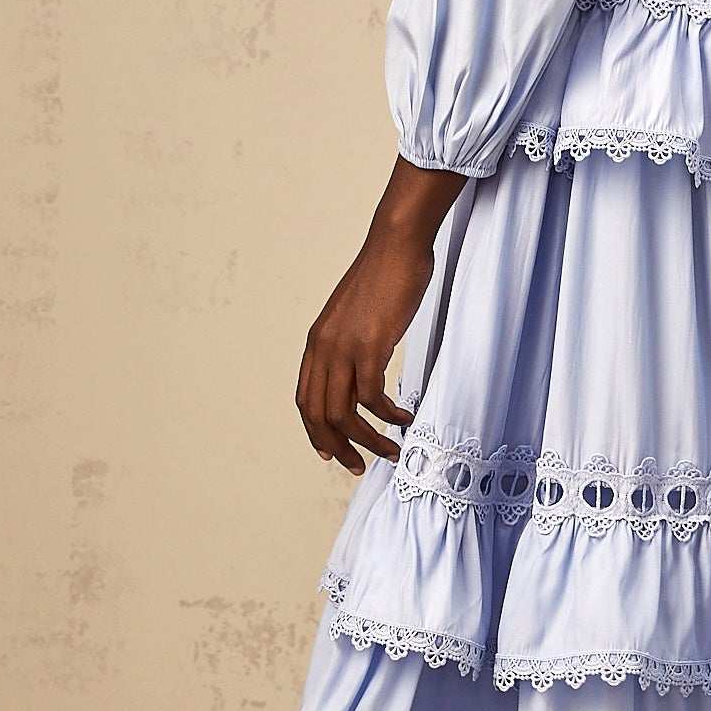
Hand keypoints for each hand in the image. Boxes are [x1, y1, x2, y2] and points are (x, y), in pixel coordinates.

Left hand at [296, 162, 464, 472]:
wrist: (396, 246)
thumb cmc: (384, 275)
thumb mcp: (356, 316)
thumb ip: (351, 344)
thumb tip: (362, 370)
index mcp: (316, 343)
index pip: (305, 401)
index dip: (316, 432)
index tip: (332, 452)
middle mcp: (323, 349)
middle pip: (320, 416)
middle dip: (339, 448)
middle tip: (360, 464)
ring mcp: (344, 348)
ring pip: (345, 414)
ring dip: (368, 440)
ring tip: (391, 450)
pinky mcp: (370, 346)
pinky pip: (372, 397)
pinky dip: (388, 414)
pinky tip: (404, 416)